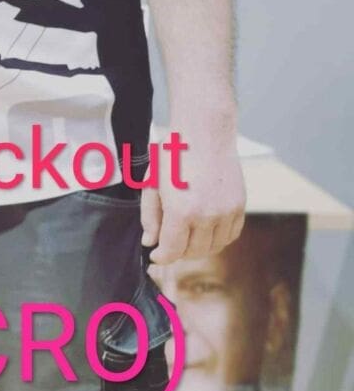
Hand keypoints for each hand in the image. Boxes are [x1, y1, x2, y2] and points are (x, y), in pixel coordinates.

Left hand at [143, 132, 245, 264]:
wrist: (205, 133)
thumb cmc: (173, 153)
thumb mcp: (152, 182)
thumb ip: (150, 215)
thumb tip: (150, 242)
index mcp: (181, 211)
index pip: (172, 250)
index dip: (162, 257)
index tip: (155, 255)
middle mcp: (206, 216)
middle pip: (193, 252)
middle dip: (178, 252)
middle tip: (168, 243)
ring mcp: (226, 213)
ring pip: (213, 247)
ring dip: (198, 247)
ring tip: (186, 236)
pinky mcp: (239, 207)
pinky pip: (230, 236)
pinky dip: (217, 239)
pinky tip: (205, 230)